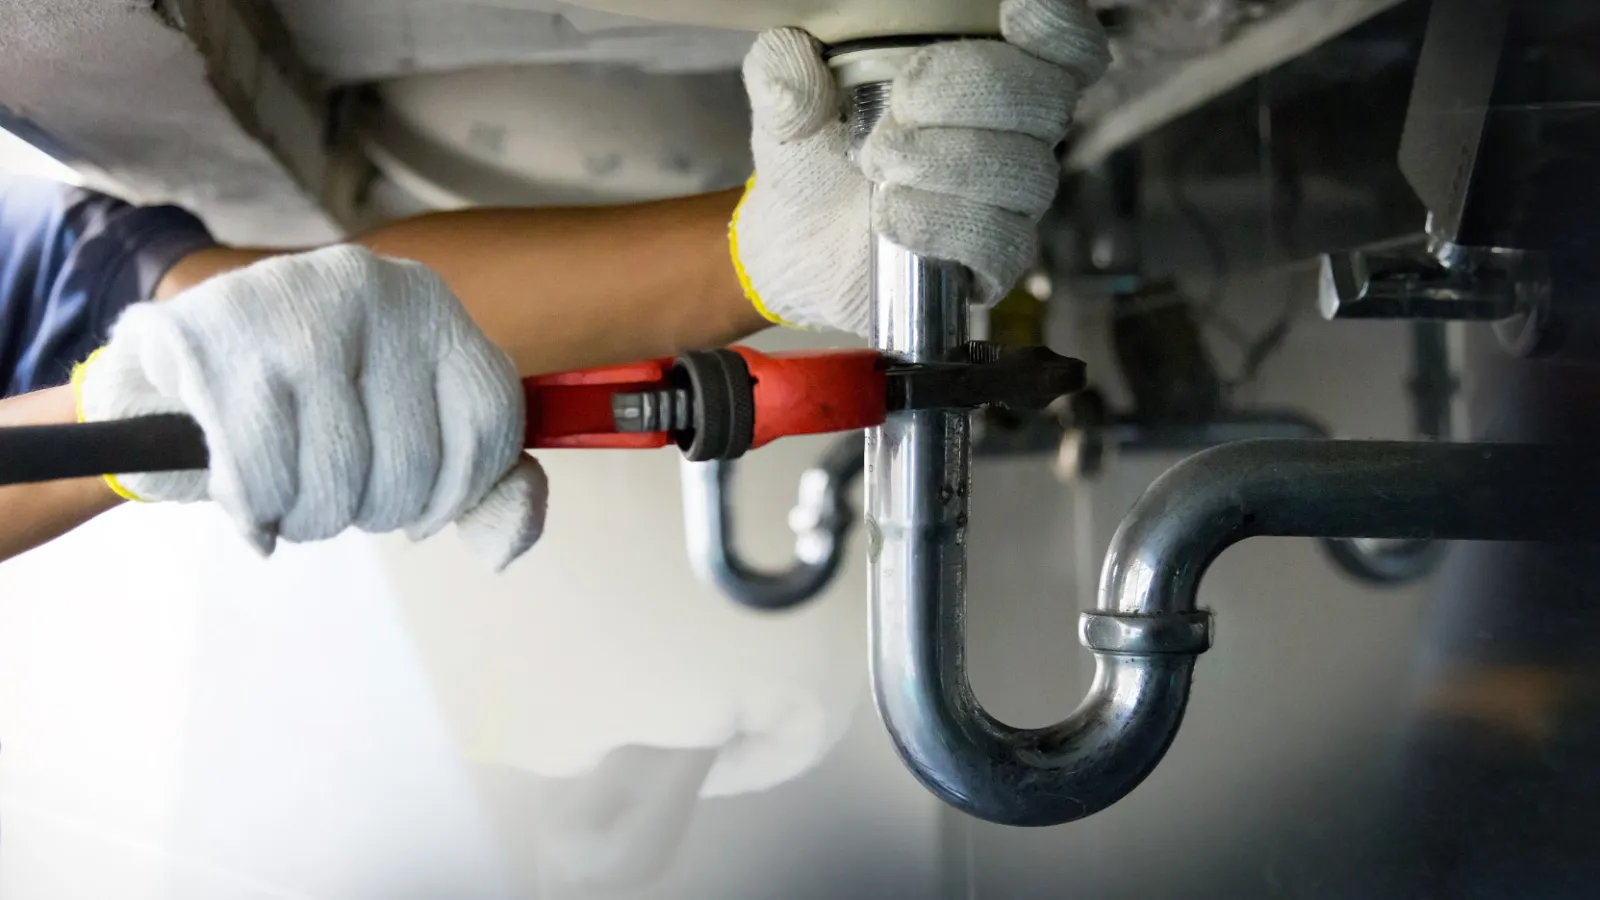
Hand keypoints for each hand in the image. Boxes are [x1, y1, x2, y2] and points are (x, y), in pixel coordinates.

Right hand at [75, 245, 546, 570]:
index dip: (460, 492)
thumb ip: (481, 486)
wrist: (168, 370)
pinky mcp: (215, 339)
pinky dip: (258, 512)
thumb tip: (504, 548)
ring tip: (290, 493)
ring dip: (311, 518)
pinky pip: (265, 478)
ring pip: (340, 479)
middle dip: (372, 509)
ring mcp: (292, 305)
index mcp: (428, 303)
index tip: (422, 512)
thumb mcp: (405, 427)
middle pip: (413, 463)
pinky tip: (250, 500)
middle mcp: (370, 288)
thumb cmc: (303, 408)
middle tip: (334, 493)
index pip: (489, 420)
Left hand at [731, 0, 1110, 334]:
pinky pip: (1002, 242)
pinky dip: (944, 225)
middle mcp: (1016, 133)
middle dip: (971, 90)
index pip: (1067, 47)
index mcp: (990, 72)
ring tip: (879, 163)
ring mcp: (1011, 201)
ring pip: (1025, 173)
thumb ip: (785, 68)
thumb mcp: (787, 101)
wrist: (794, 243)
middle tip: (900, 105)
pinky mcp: (993, 261)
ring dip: (947, 162)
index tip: (1014, 13)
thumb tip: (793, 58)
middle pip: (1048, 101)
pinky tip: (892, 217)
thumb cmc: (815, 157)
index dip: (1059, 29)